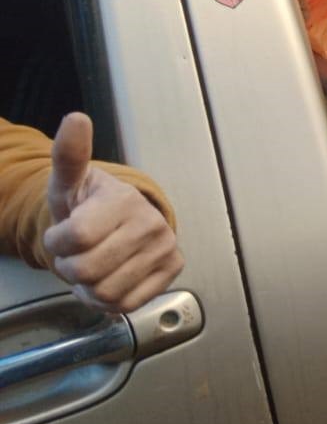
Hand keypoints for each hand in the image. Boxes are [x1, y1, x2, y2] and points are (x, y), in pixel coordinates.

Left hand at [43, 113, 182, 312]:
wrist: (123, 221)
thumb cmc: (91, 205)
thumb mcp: (71, 182)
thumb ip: (69, 155)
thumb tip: (75, 119)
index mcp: (124, 201)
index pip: (76, 237)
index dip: (56, 242)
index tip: (63, 233)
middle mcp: (151, 224)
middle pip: (86, 270)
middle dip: (71, 267)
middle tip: (78, 253)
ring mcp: (165, 249)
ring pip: (104, 292)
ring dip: (88, 286)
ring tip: (95, 266)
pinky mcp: (172, 271)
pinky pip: (125, 304)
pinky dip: (107, 300)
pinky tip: (110, 279)